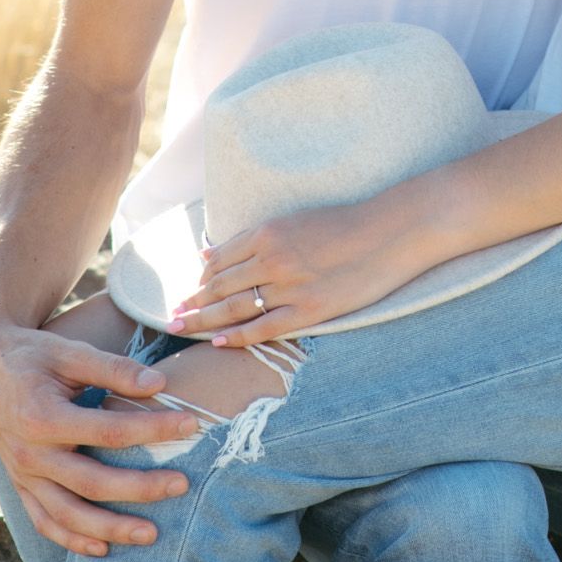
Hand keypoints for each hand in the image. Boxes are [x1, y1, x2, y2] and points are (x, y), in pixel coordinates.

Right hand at [0, 305, 208, 559]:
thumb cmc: (35, 355)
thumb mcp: (71, 352)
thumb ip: (114, 369)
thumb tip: (160, 383)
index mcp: (44, 417)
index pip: (110, 431)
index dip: (153, 430)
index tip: (192, 424)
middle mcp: (30, 454)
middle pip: (93, 482)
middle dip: (141, 488)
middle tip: (183, 484)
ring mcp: (22, 475)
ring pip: (68, 515)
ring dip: (111, 528)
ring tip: (152, 534)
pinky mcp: (20, 485)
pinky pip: (44, 521)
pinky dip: (72, 540)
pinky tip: (103, 549)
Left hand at [171, 194, 435, 339]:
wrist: (390, 232)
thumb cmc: (346, 222)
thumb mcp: (298, 219)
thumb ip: (259, 237)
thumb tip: (214, 253)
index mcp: (269, 232)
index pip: (221, 259)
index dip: (202, 277)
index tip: (190, 288)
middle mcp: (273, 260)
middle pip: (220, 286)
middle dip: (193, 302)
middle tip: (171, 316)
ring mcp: (290, 287)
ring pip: (234, 309)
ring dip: (203, 320)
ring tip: (181, 328)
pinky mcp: (309, 311)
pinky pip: (263, 328)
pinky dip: (237, 337)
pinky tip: (218, 342)